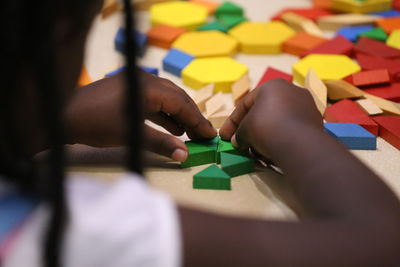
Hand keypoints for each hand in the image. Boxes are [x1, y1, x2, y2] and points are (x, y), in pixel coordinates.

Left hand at [65, 70, 215, 161]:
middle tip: (205, 135)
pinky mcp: (129, 91)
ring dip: (179, 116)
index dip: (197, 120)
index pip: (181, 103)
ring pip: (166, 99)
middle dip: (191, 117)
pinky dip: (164, 115)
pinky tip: (173, 127)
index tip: (211, 135)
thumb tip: (185, 155)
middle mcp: (145, 80)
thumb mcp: (131, 134)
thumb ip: (161, 143)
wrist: (64, 116)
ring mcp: (136, 84)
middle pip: (176, 98)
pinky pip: (154, 102)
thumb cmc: (97, 125)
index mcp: (148, 87)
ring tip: (191, 133)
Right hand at [219, 79, 322, 157]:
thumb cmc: (266, 128)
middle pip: (263, 111)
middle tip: (240, 143)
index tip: (224, 136)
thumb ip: (239, 133)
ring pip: (278, 121)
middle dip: (250, 128)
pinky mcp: (315, 122)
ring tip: (256, 150)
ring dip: (265, 134)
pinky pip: (290, 129)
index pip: (245, 104)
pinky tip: (272, 150)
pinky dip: (279, 138)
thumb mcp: (245, 129)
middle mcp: (291, 91)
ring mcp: (306, 106)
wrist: (298, 144)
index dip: (232, 122)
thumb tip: (238, 142)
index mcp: (272, 86)